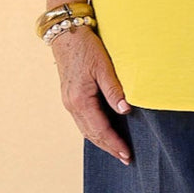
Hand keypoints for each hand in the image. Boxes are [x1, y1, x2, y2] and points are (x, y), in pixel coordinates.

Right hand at [49, 28, 132, 164]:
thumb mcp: (103, 66)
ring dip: (101, 142)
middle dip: (109, 147)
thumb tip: (125, 110)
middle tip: (125, 159)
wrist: (66, 33)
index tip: (127, 154)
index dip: (115, 143)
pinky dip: (93, 131)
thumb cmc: (85, 47)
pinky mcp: (70, 97)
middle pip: (92, 134)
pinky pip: (82, 121)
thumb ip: (114, 90)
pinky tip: (102, 134)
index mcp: (80, 100)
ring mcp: (69, 102)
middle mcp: (71, 105)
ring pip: (86, 130)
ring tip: (116, 151)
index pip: (100, 129)